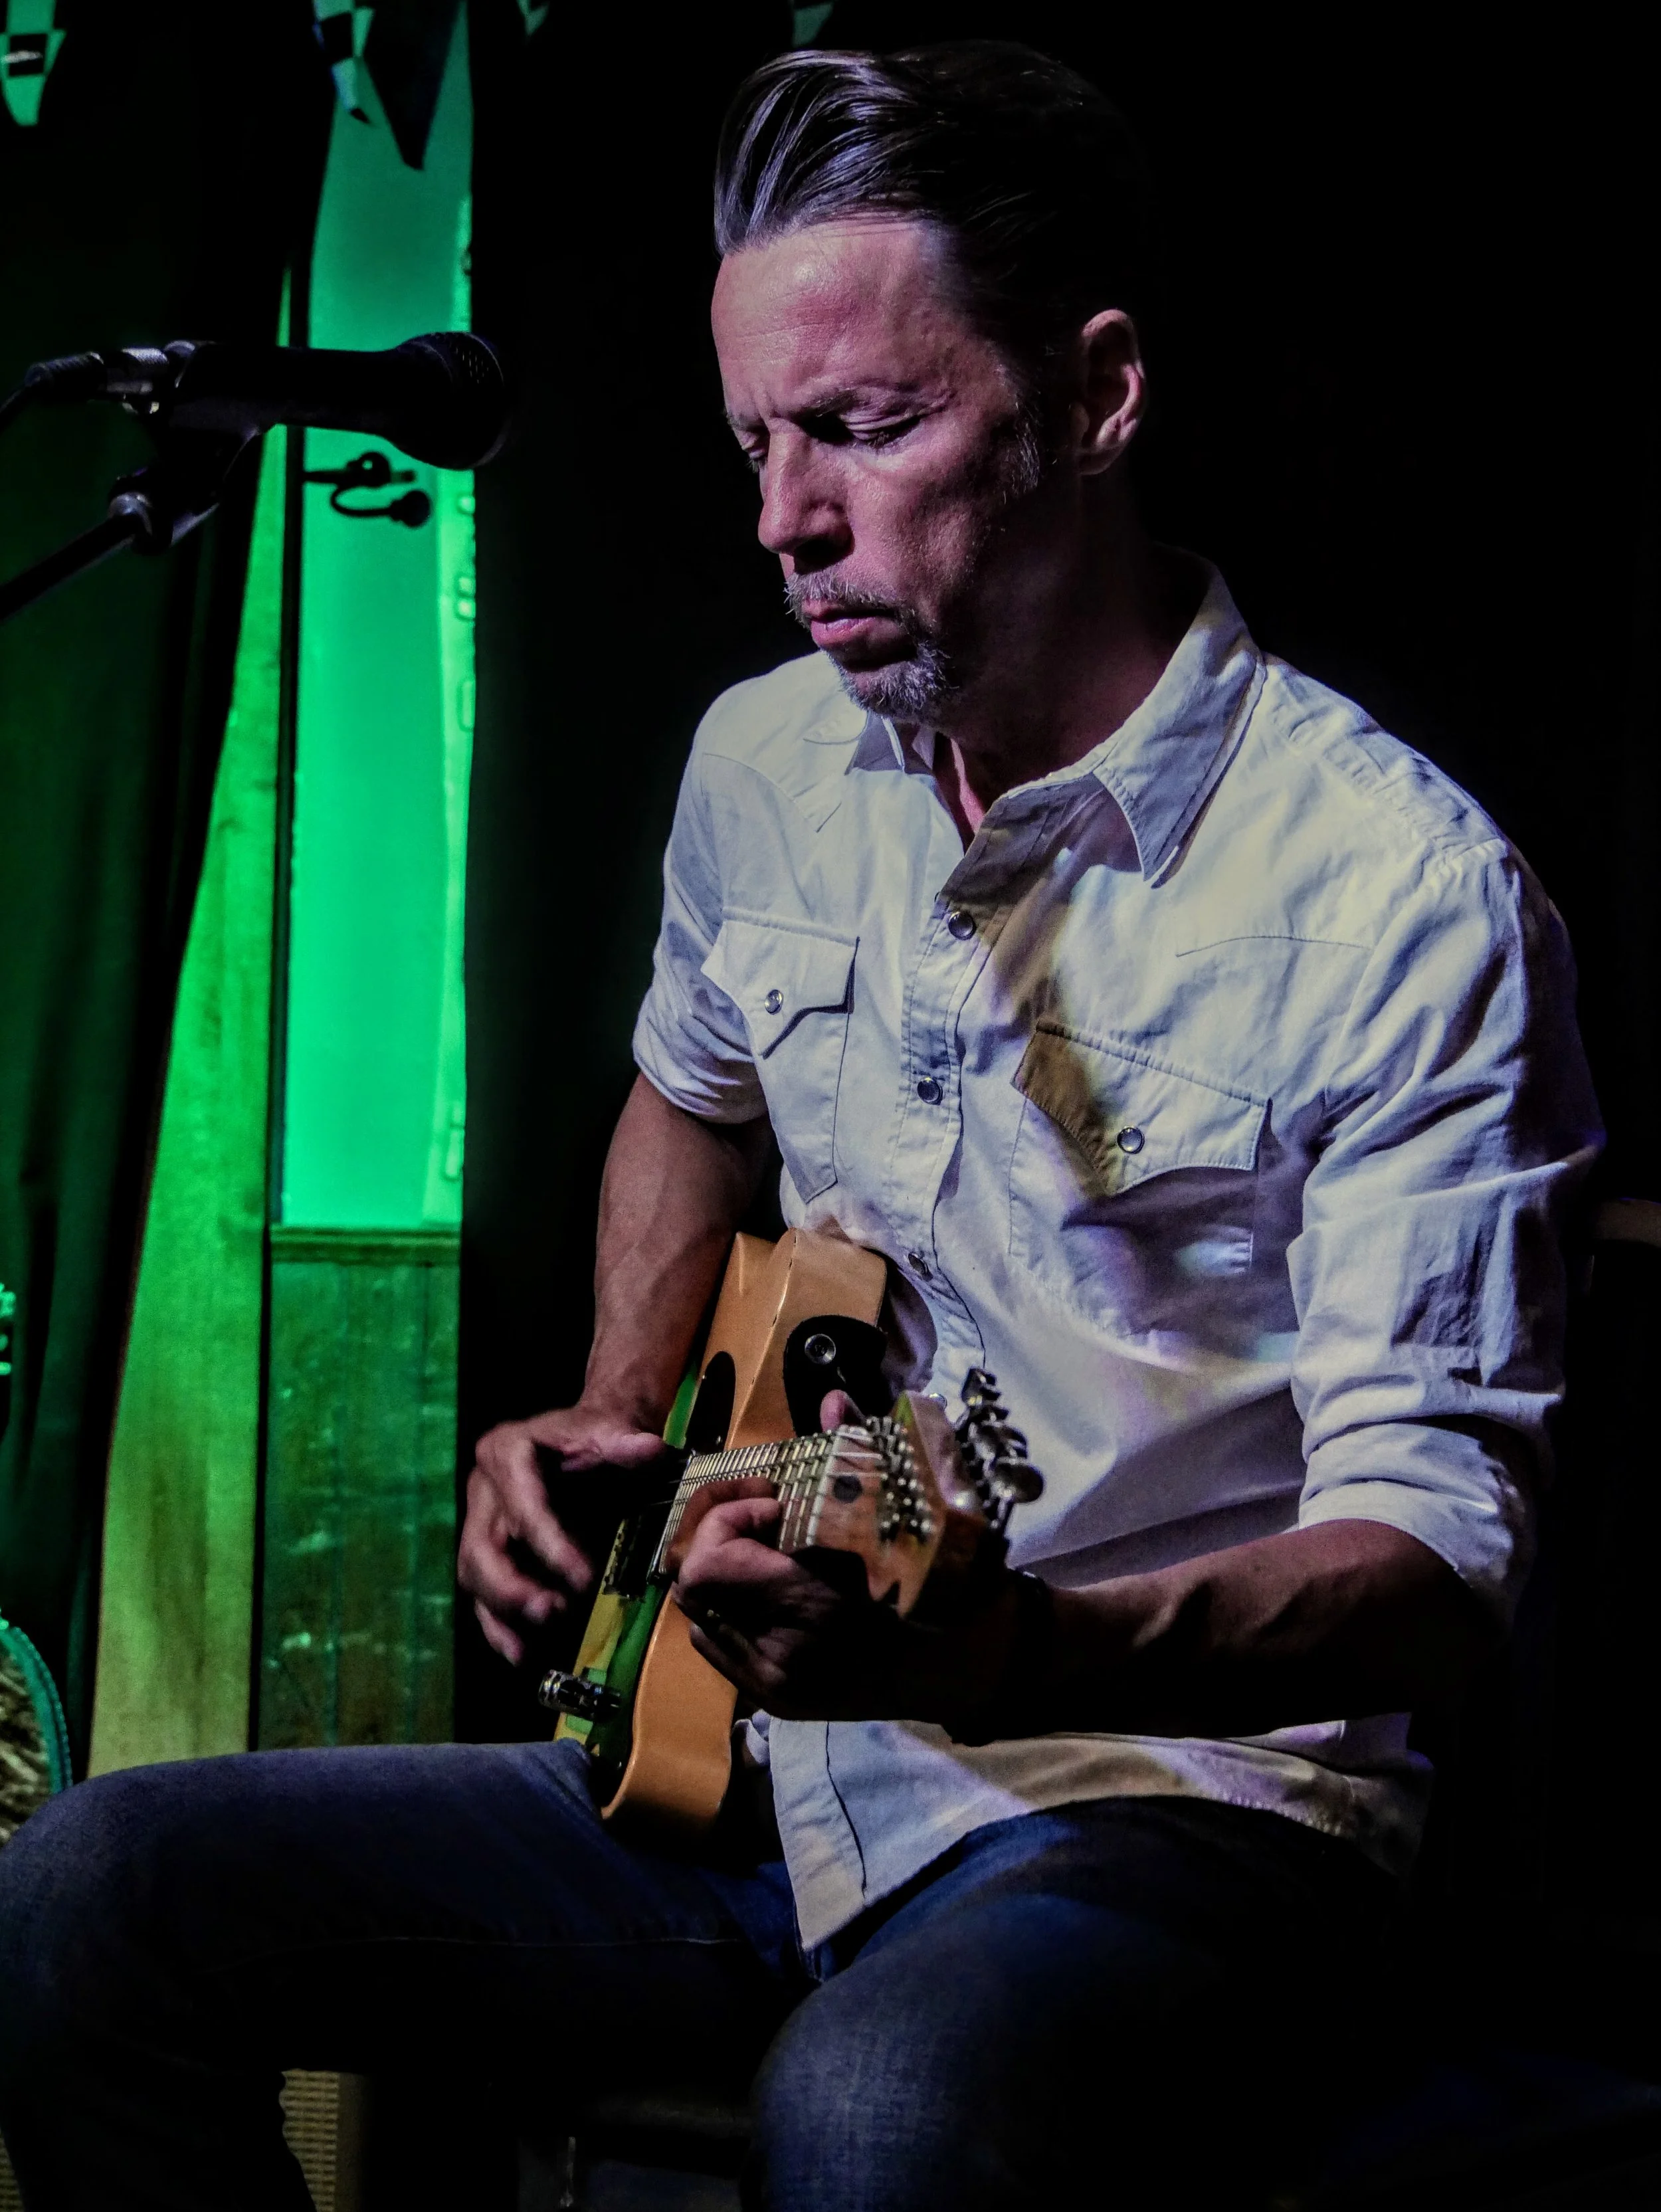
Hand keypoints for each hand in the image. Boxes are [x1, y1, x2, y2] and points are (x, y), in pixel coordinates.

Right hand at [459, 1402, 664, 1664]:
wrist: (588, 1440)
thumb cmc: (599, 1436)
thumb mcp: (613, 1430)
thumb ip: (626, 1442)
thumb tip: (649, 1449)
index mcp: (505, 1451)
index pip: (522, 1505)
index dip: (549, 1544)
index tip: (583, 1579)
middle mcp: (483, 1490)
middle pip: (481, 1547)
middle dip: (512, 1588)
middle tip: (551, 1614)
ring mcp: (480, 1523)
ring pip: (475, 1577)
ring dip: (503, 1615)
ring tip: (530, 1650)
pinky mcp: (488, 1553)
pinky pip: (483, 1595)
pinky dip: (499, 1627)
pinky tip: (521, 1655)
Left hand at [674, 1389, 1018, 1722]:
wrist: (967, 1663)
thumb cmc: (940, 1584)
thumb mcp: (903, 1514)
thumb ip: (854, 1454)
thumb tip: (831, 1399)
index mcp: (812, 1610)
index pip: (708, 1566)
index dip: (725, 1521)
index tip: (774, 1503)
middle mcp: (781, 1658)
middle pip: (693, 1590)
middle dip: (717, 1541)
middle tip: (765, 1518)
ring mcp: (776, 1687)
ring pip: (699, 1619)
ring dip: (721, 1575)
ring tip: (769, 1552)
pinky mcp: (778, 1701)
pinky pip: (720, 1646)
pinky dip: (732, 1609)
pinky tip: (773, 1588)